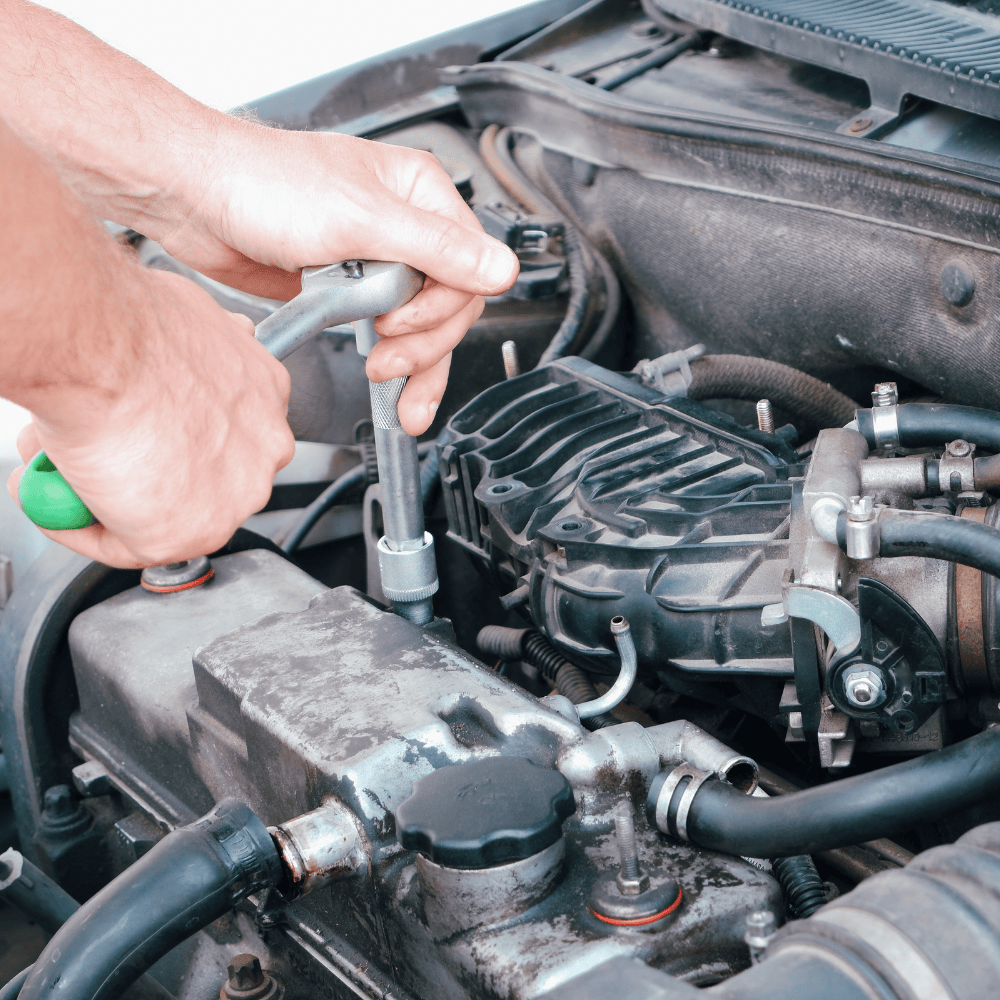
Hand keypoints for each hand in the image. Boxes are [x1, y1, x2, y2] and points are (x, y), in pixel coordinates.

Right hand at [6, 267, 294, 567]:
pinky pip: (124, 546)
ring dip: (110, 500)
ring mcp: (233, 497)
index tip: (132, 437)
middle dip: (144, 472)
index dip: (170, 438)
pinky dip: (78, 526)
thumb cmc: (130, 325)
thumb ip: (192, 357)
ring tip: (63, 467)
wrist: (103, 347)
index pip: (226, 433)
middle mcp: (264, 449)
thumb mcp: (185, 324)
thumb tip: (170, 363)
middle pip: (202, 476)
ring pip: (166, 514)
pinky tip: (53, 490)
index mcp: (266, 394)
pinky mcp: (185, 535)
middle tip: (91, 456)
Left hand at [152, 125, 516, 434]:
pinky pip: (384, 332)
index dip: (441, 308)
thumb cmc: (263, 183)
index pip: (467, 268)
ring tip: (390, 386)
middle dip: (424, 342)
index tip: (402, 324)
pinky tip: (386, 382)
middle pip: (448, 304)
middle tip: (389, 362)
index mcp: (419, 195)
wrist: (196, 198)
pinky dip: (387, 360)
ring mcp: (376, 260)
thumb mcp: (360, 217)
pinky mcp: (349, 288)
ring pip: (419, 325)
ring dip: (410, 361)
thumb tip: (502, 269)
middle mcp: (404, 227)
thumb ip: (437, 249)